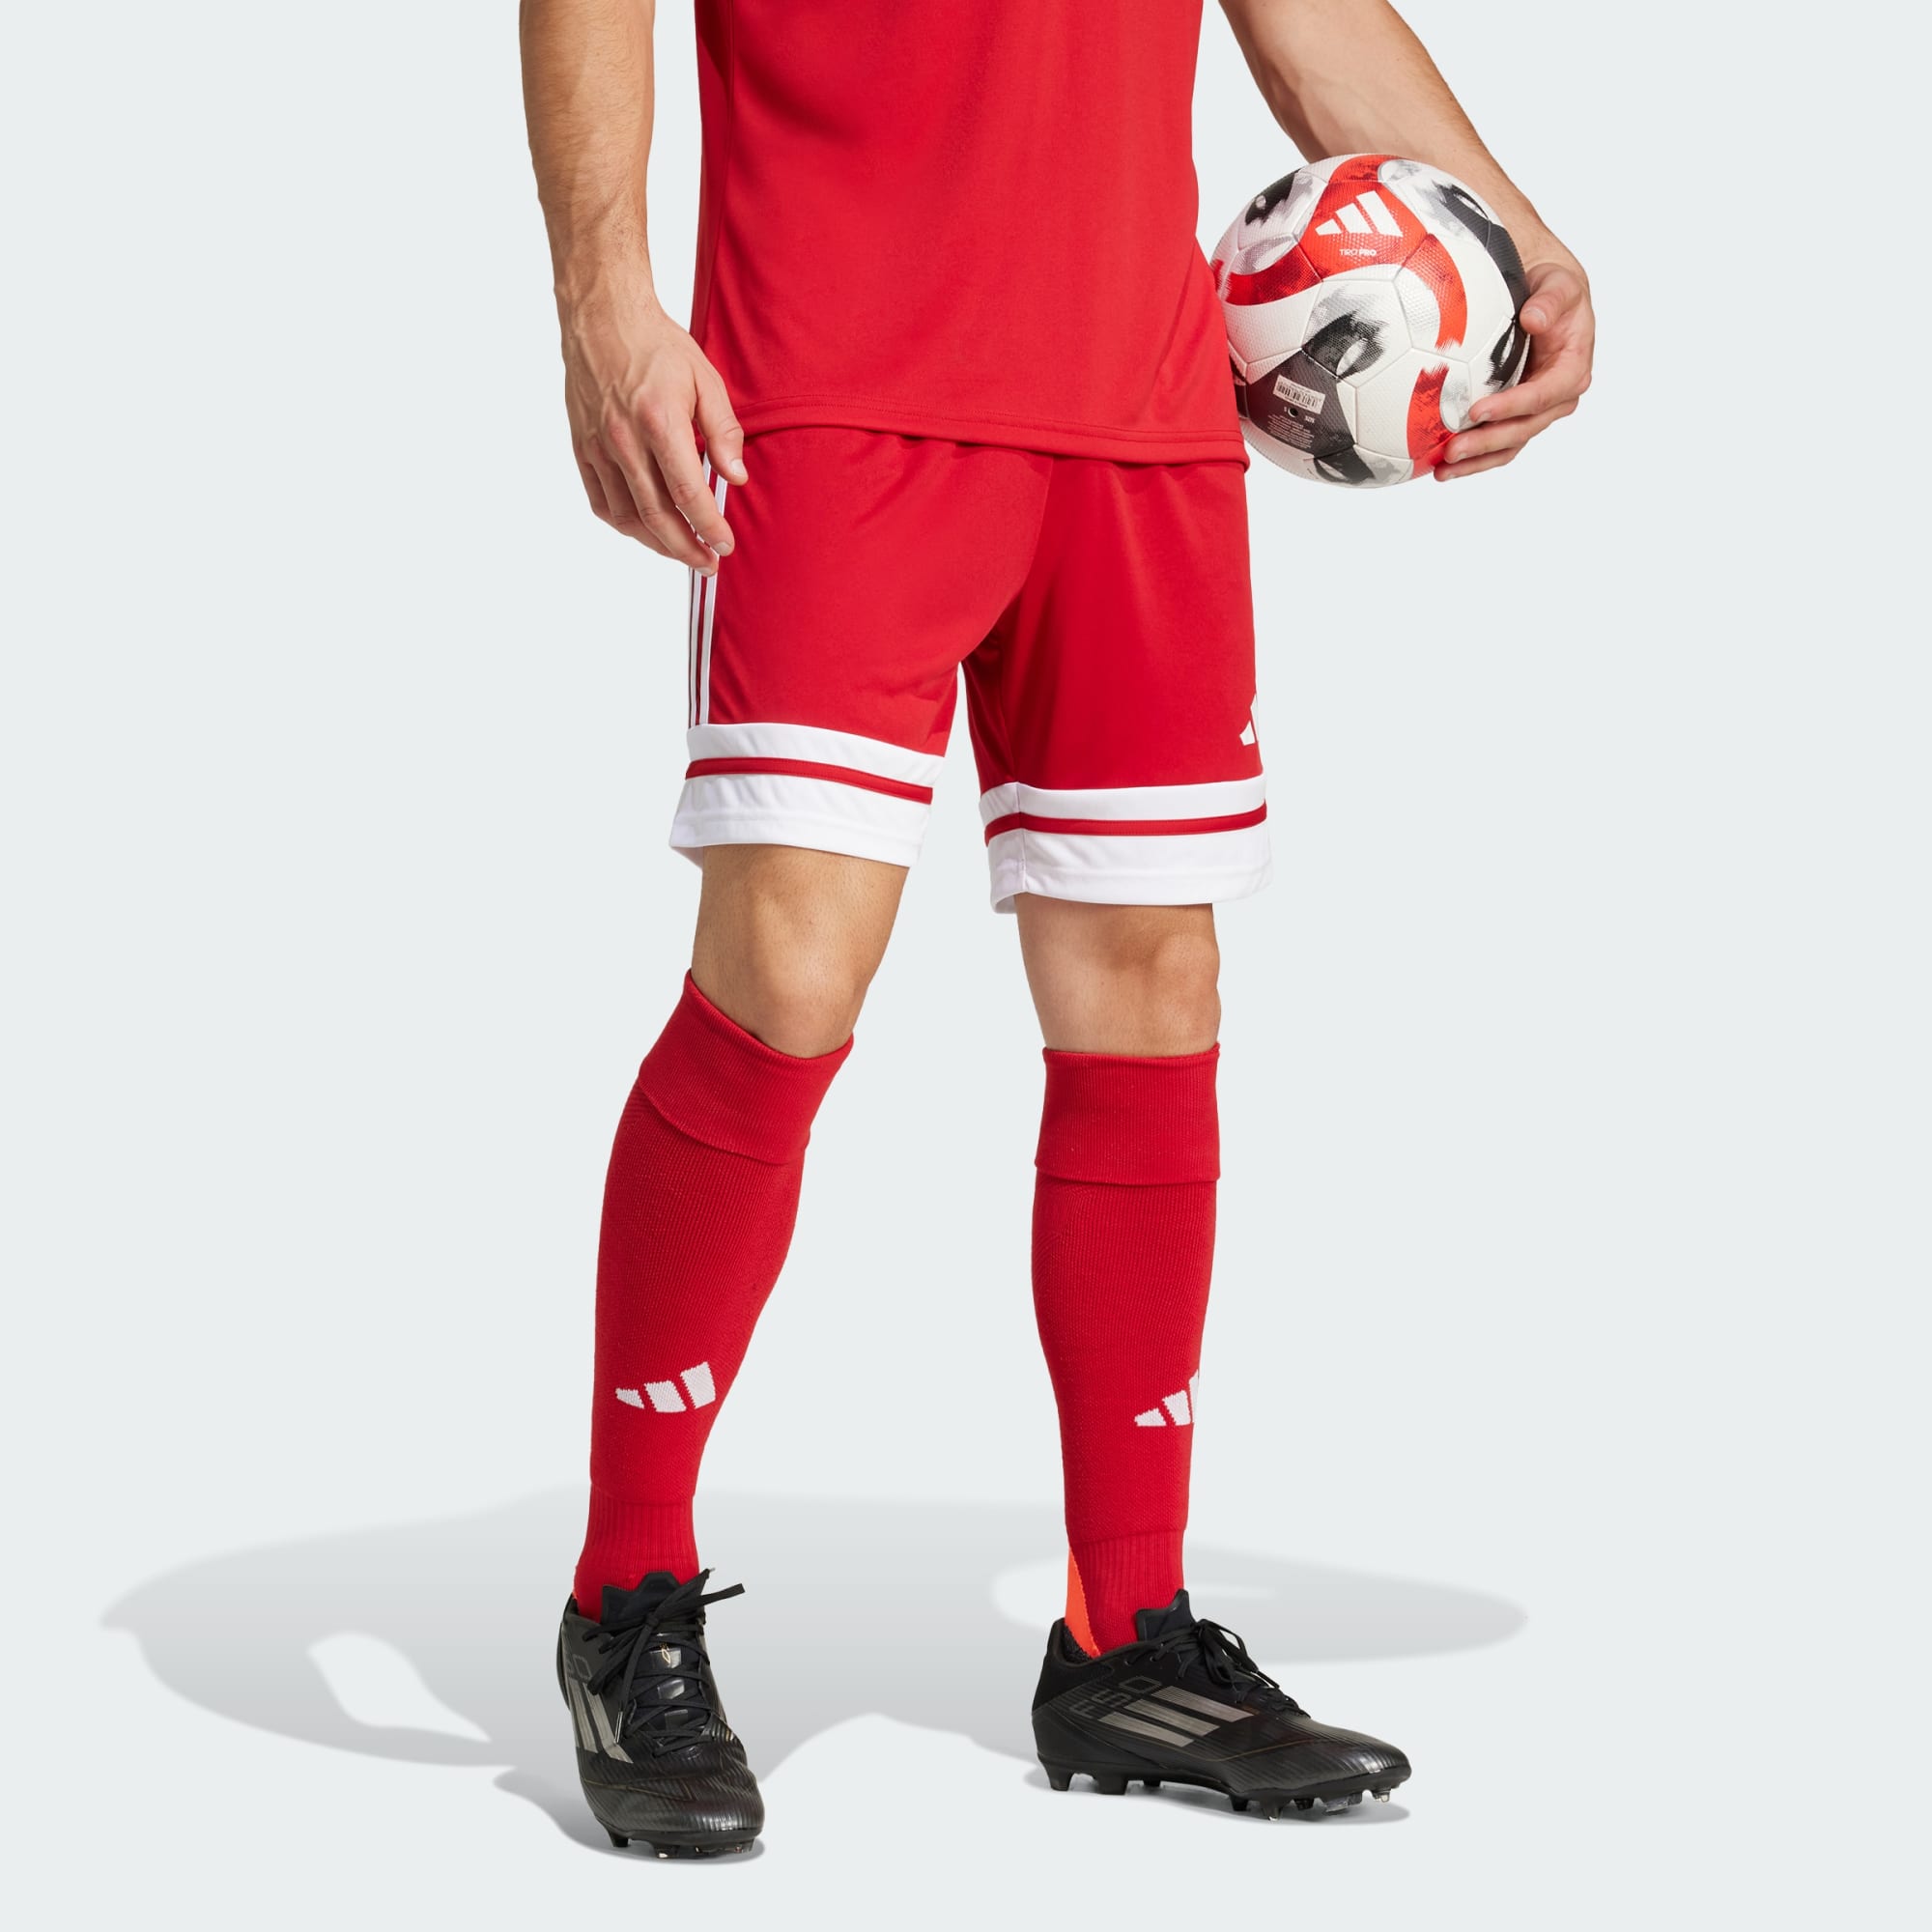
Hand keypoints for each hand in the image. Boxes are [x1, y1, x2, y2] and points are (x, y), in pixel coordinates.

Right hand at [557, 282, 747, 568]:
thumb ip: (723, 431)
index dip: (708, 526)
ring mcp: (598, 446)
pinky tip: (646, 531)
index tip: (724, 544)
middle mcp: (624, 439)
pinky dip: (624, 524)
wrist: (602, 317)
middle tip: (708, 563)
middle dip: (686, 548)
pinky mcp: (581, 447)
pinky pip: (600, 501)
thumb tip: (735, 477)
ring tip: (681, 552)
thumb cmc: (657, 345)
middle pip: (656, 516)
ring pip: (626, 516)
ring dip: (656, 544)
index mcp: (658, 421)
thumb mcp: (705, 380)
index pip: (687, 493)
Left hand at [1435, 253, 1593, 480]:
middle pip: (1522, 429)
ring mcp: (1536, 412)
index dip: (1510, 407)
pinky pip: (1496, 445)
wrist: (1549, 299)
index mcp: (1571, 371)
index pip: (1541, 396)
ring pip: (1508, 445)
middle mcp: (1557, 398)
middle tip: (1451, 449)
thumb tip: (1534, 318)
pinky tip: (1442, 467)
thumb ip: (1551, 301)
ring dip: (1476, 460)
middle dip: (1486, 442)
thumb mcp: (1560, 285)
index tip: (1477, 410)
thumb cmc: (1555, 290)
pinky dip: (1473, 458)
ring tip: (1442, 470)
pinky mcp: (1516, 417)